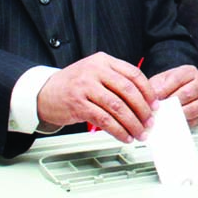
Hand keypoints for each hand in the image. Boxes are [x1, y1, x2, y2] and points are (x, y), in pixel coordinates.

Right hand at [37, 53, 157, 142]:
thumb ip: (115, 81)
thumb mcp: (94, 73)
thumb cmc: (72, 86)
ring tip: (139, 133)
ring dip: (132, 123)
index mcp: (102, 61)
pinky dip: (118, 131)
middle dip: (142, 110)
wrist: (43, 93)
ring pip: (118, 107)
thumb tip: (143, 101)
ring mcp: (85, 87)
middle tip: (149, 122)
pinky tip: (124, 136)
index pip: (133, 73)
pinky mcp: (78, 104)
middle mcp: (94, 71)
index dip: (147, 91)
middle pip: (128, 90)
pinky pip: (104, 120)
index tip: (155, 105)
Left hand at [150, 65, 197, 127]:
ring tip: (164, 116)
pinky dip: (182, 122)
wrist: (179, 91)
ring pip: (192, 108)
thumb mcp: (161, 80)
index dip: (165, 89)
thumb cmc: (170, 85)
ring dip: (176, 114)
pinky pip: (194, 120)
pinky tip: (172, 121)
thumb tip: (154, 96)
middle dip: (171, 102)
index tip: (156, 97)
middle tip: (159, 108)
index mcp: (189, 72)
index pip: (177, 79)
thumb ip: (157, 86)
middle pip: (187, 93)